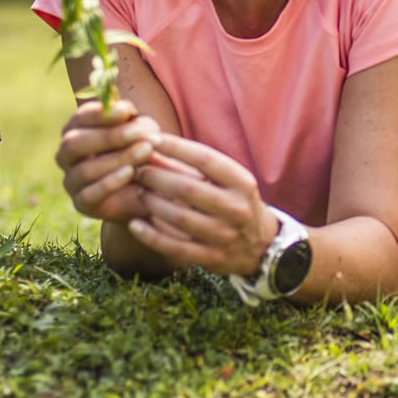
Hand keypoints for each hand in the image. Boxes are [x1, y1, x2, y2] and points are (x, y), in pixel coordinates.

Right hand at [55, 99, 163, 222]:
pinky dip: (110, 183)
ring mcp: (71, 181)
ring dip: (117, 159)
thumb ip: (134, 122)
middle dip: (109, 136)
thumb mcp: (143, 133)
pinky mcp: (82, 204)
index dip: (101, 114)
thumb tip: (126, 112)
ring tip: (145, 151)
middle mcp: (66, 155)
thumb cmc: (142, 152)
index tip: (127, 110)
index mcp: (76, 130)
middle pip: (74, 143)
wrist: (149, 190)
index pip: (79, 118)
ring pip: (84, 170)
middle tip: (138, 132)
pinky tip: (130, 173)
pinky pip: (89, 195)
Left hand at [125, 134, 280, 276]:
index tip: (152, 139)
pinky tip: (135, 225)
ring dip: (152, 203)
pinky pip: (174, 247)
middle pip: (187, 189)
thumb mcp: (229, 182)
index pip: (205, 159)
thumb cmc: (236, 203)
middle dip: (156, 176)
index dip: (176, 147)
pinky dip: (150, 236)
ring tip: (140, 193)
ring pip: (178, 218)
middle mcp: (236, 208)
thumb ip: (196, 166)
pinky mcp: (211, 258)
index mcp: (242, 183)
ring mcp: (224, 235)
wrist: (262, 246)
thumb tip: (154, 147)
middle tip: (138, 170)